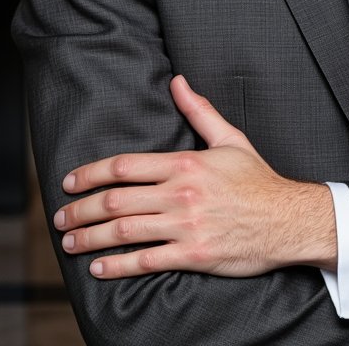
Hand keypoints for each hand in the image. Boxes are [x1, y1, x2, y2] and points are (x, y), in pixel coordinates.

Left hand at [52, 75, 336, 278]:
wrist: (288, 219)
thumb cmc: (258, 180)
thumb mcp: (231, 139)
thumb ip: (200, 111)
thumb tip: (177, 81)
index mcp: (186, 164)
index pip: (125, 166)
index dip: (91, 174)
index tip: (70, 182)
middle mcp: (181, 194)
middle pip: (116, 201)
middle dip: (81, 209)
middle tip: (60, 216)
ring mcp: (186, 226)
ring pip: (124, 232)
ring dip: (90, 238)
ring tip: (69, 241)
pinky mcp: (193, 255)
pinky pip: (146, 262)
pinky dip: (117, 266)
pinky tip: (98, 267)